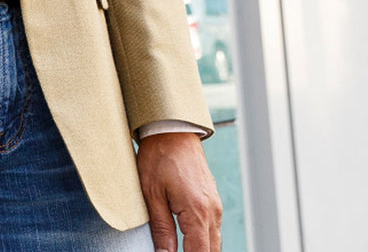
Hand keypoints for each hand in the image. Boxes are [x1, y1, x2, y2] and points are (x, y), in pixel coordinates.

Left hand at [136, 132, 221, 251]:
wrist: (171, 127)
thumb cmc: (159, 155)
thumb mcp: (152, 193)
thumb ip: (161, 228)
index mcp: (197, 211)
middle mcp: (212, 210)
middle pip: (211, 251)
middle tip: (174, 251)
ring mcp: (215, 204)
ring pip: (215, 242)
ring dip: (201, 249)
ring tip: (180, 246)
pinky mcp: (213, 199)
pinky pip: (214, 228)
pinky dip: (204, 238)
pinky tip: (189, 239)